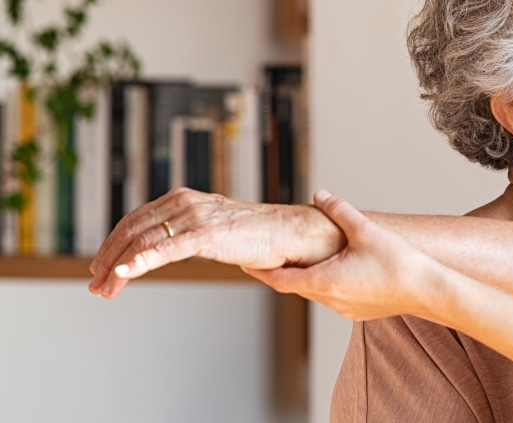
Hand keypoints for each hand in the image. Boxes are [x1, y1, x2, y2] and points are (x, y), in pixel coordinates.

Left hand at [88, 187, 341, 298]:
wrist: (291, 234)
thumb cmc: (258, 236)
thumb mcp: (213, 230)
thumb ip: (189, 234)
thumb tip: (167, 251)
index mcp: (183, 198)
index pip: (135, 220)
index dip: (113, 245)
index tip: (101, 268)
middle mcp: (184, 202)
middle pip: (132, 230)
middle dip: (108, 259)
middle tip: (96, 284)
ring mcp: (195, 216)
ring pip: (142, 241)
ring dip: (118, 268)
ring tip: (106, 289)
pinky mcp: (207, 233)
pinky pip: (165, 249)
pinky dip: (140, 261)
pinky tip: (124, 274)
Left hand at [246, 191, 443, 319]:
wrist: (428, 291)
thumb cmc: (399, 264)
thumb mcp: (365, 229)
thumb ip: (339, 210)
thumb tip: (321, 195)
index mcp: (324, 280)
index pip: (279, 280)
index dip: (260, 271)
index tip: (246, 264)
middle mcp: (330, 300)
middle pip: (296, 286)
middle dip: (284, 271)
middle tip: (272, 256)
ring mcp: (345, 309)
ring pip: (317, 292)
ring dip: (309, 277)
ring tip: (307, 260)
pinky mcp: (360, 311)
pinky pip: (335, 297)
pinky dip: (329, 284)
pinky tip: (341, 270)